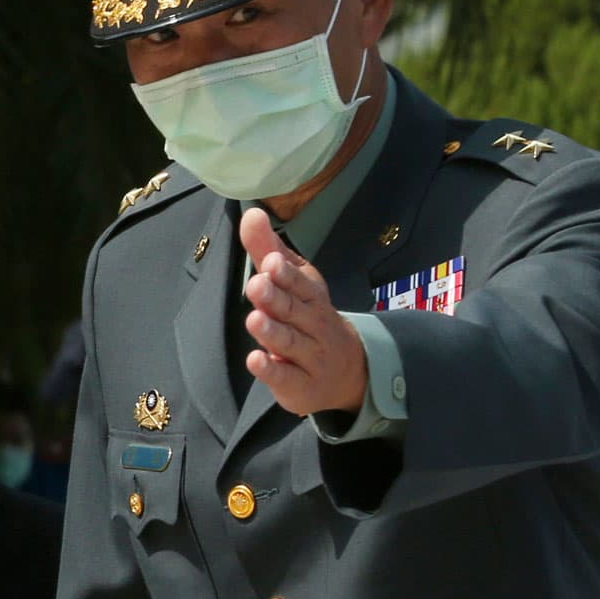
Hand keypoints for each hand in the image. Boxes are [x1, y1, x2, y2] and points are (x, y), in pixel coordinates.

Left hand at [240, 208, 367, 416]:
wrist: (348, 372)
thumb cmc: (309, 318)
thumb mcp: (292, 283)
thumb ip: (268, 251)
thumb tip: (251, 214)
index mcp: (312, 297)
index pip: (301, 284)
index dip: (286, 274)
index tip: (269, 262)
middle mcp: (314, 325)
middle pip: (295, 311)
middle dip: (276, 298)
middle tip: (256, 285)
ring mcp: (310, 356)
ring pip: (290, 342)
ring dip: (272, 331)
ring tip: (254, 319)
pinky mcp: (300, 384)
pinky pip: (286, 376)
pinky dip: (271, 369)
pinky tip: (256, 360)